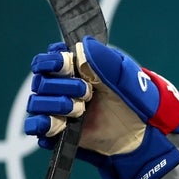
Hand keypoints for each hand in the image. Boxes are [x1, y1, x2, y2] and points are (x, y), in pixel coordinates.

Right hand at [26, 37, 178, 178]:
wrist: (144, 133)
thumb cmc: (137, 101)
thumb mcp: (127, 78)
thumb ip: (106, 61)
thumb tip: (82, 44)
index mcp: (78, 70)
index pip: (49, 59)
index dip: (52, 61)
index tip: (67, 65)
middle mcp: (64, 88)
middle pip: (41, 81)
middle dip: (61, 85)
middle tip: (86, 92)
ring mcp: (59, 110)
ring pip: (36, 103)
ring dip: (55, 104)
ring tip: (80, 109)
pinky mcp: (58, 132)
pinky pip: (34, 127)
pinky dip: (41, 124)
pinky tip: (58, 123)